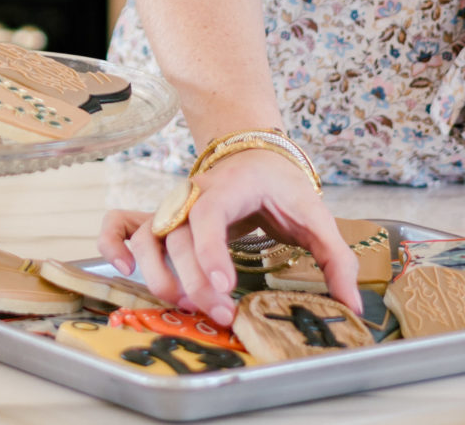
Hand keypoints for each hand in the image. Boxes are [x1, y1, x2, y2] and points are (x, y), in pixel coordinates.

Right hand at [97, 148, 359, 326]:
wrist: (252, 151)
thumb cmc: (281, 184)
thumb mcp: (315, 213)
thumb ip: (336, 258)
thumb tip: (350, 304)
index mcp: (228, 187)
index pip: (210, 215)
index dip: (212, 251)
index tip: (225, 286)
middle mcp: (192, 195)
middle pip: (179, 237)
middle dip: (195, 281)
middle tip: (221, 314)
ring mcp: (172, 206)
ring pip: (148, 238)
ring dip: (159, 274)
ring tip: (184, 306)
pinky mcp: (161, 218)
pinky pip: (121, 224)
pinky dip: (113, 243)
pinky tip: (123, 269)